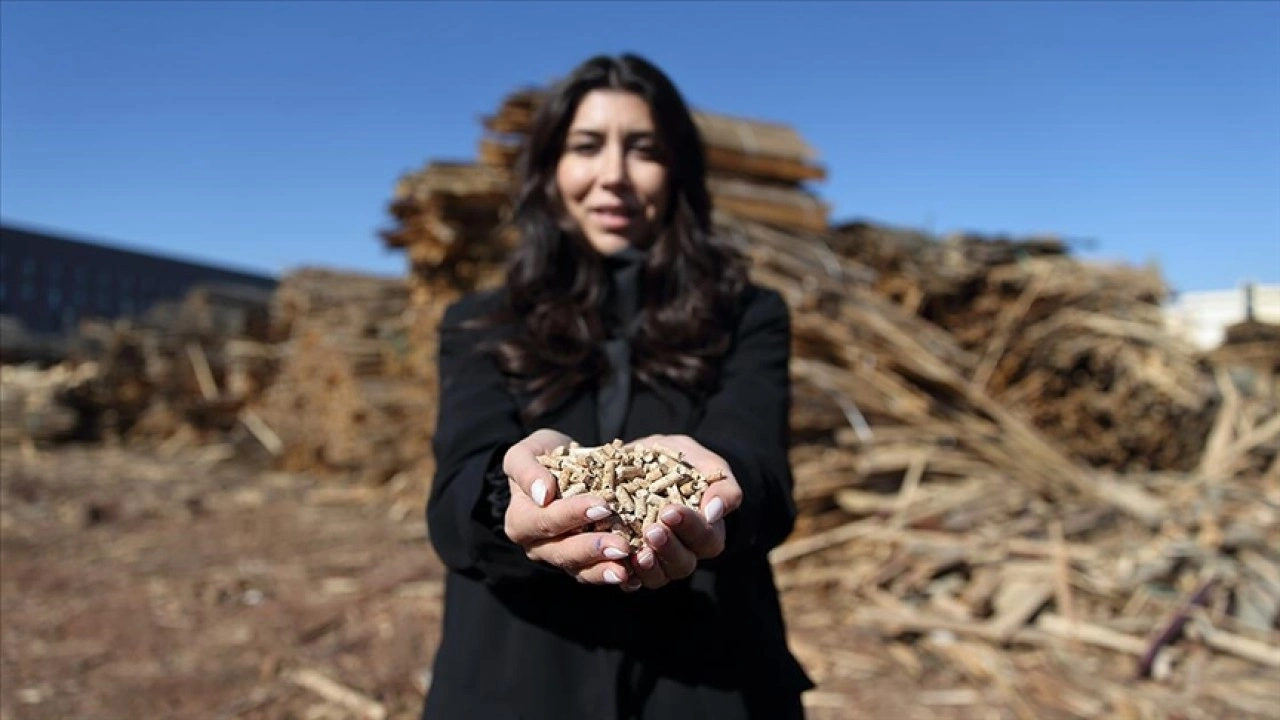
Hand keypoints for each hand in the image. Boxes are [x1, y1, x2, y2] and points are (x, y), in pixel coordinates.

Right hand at [501, 429, 633, 586]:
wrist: (563, 465)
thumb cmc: (542, 456)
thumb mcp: (526, 453)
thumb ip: (526, 470)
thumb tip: (542, 494)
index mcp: (520, 520)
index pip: (545, 520)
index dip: (572, 515)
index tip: (603, 506)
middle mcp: (537, 546)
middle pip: (563, 552)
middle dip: (593, 549)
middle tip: (622, 545)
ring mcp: (560, 557)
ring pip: (580, 570)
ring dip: (604, 569)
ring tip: (628, 568)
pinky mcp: (581, 564)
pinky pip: (596, 574)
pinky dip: (614, 574)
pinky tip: (634, 575)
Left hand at [624, 434, 742, 589]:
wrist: (647, 460)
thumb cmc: (683, 463)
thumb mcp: (706, 464)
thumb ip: (721, 486)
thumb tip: (714, 511)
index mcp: (706, 531)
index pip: (706, 538)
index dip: (690, 527)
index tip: (670, 511)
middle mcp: (684, 552)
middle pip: (683, 563)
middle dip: (668, 548)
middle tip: (651, 530)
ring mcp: (658, 561)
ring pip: (658, 577)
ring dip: (648, 568)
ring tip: (637, 552)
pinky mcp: (632, 564)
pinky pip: (630, 579)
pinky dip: (625, 576)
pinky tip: (618, 567)